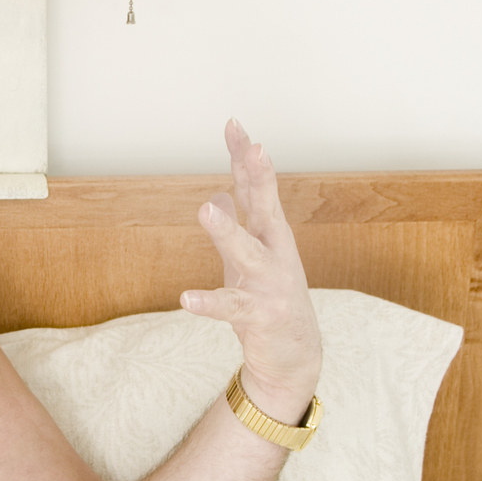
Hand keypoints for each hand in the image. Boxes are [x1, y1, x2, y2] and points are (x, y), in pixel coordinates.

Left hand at [179, 120, 322, 416]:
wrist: (294, 355)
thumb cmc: (268, 299)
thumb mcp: (249, 257)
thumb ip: (238, 225)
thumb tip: (220, 195)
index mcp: (269, 236)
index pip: (257, 188)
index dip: (245, 158)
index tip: (234, 125)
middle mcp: (274, 253)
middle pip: (265, 209)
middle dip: (259, 177)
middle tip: (252, 147)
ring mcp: (268, 284)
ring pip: (247, 253)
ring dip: (227, 230)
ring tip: (205, 208)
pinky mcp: (257, 315)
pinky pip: (229, 307)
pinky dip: (208, 302)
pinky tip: (187, 299)